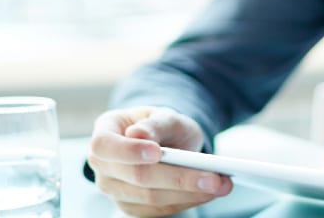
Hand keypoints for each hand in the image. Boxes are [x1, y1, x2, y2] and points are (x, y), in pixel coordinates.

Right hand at [88, 107, 232, 215]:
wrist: (165, 142)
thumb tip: (138, 135)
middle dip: (177, 178)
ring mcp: (114, 189)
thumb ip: (155, 124)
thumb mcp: (164, 115)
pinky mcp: (132, 206)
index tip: (157, 153)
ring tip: (220, 184)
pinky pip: (158, 210)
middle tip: (213, 176)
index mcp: (104, 132)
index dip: (128, 151)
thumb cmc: (161, 126)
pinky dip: (186, 201)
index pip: (104, 145)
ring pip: (150, 198)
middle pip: (135, 176)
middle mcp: (103, 165)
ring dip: (188, 193)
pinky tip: (207, 192)